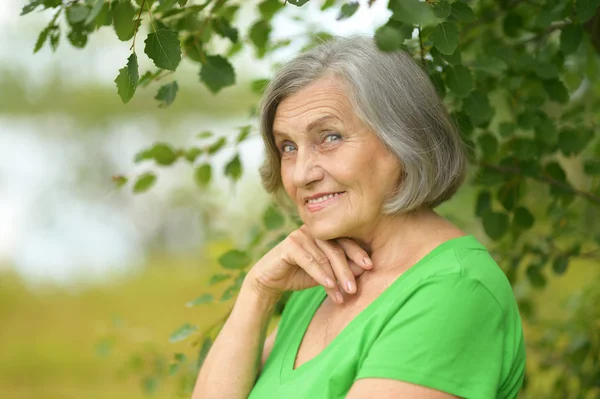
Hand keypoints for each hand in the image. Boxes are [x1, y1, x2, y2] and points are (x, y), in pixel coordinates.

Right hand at [246, 225, 372, 304]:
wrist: (271, 281)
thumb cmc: (300, 275)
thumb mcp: (325, 274)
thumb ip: (341, 270)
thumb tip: (364, 269)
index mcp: (324, 234)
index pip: (345, 241)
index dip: (358, 253)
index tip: (370, 267)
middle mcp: (313, 231)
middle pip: (336, 249)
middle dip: (347, 270)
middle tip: (354, 289)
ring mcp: (301, 235)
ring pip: (324, 257)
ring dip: (335, 277)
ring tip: (343, 294)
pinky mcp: (289, 245)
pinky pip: (309, 260)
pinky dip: (320, 274)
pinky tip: (329, 285)